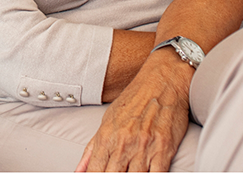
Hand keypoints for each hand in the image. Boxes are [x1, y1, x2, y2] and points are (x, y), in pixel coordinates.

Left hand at [76, 50, 191, 171]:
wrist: (164, 78)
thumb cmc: (136, 98)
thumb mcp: (108, 118)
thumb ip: (92, 148)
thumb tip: (78, 170)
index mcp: (107, 136)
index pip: (94, 172)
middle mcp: (123, 143)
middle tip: (117, 172)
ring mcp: (144, 147)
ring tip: (129, 171)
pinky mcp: (164, 149)